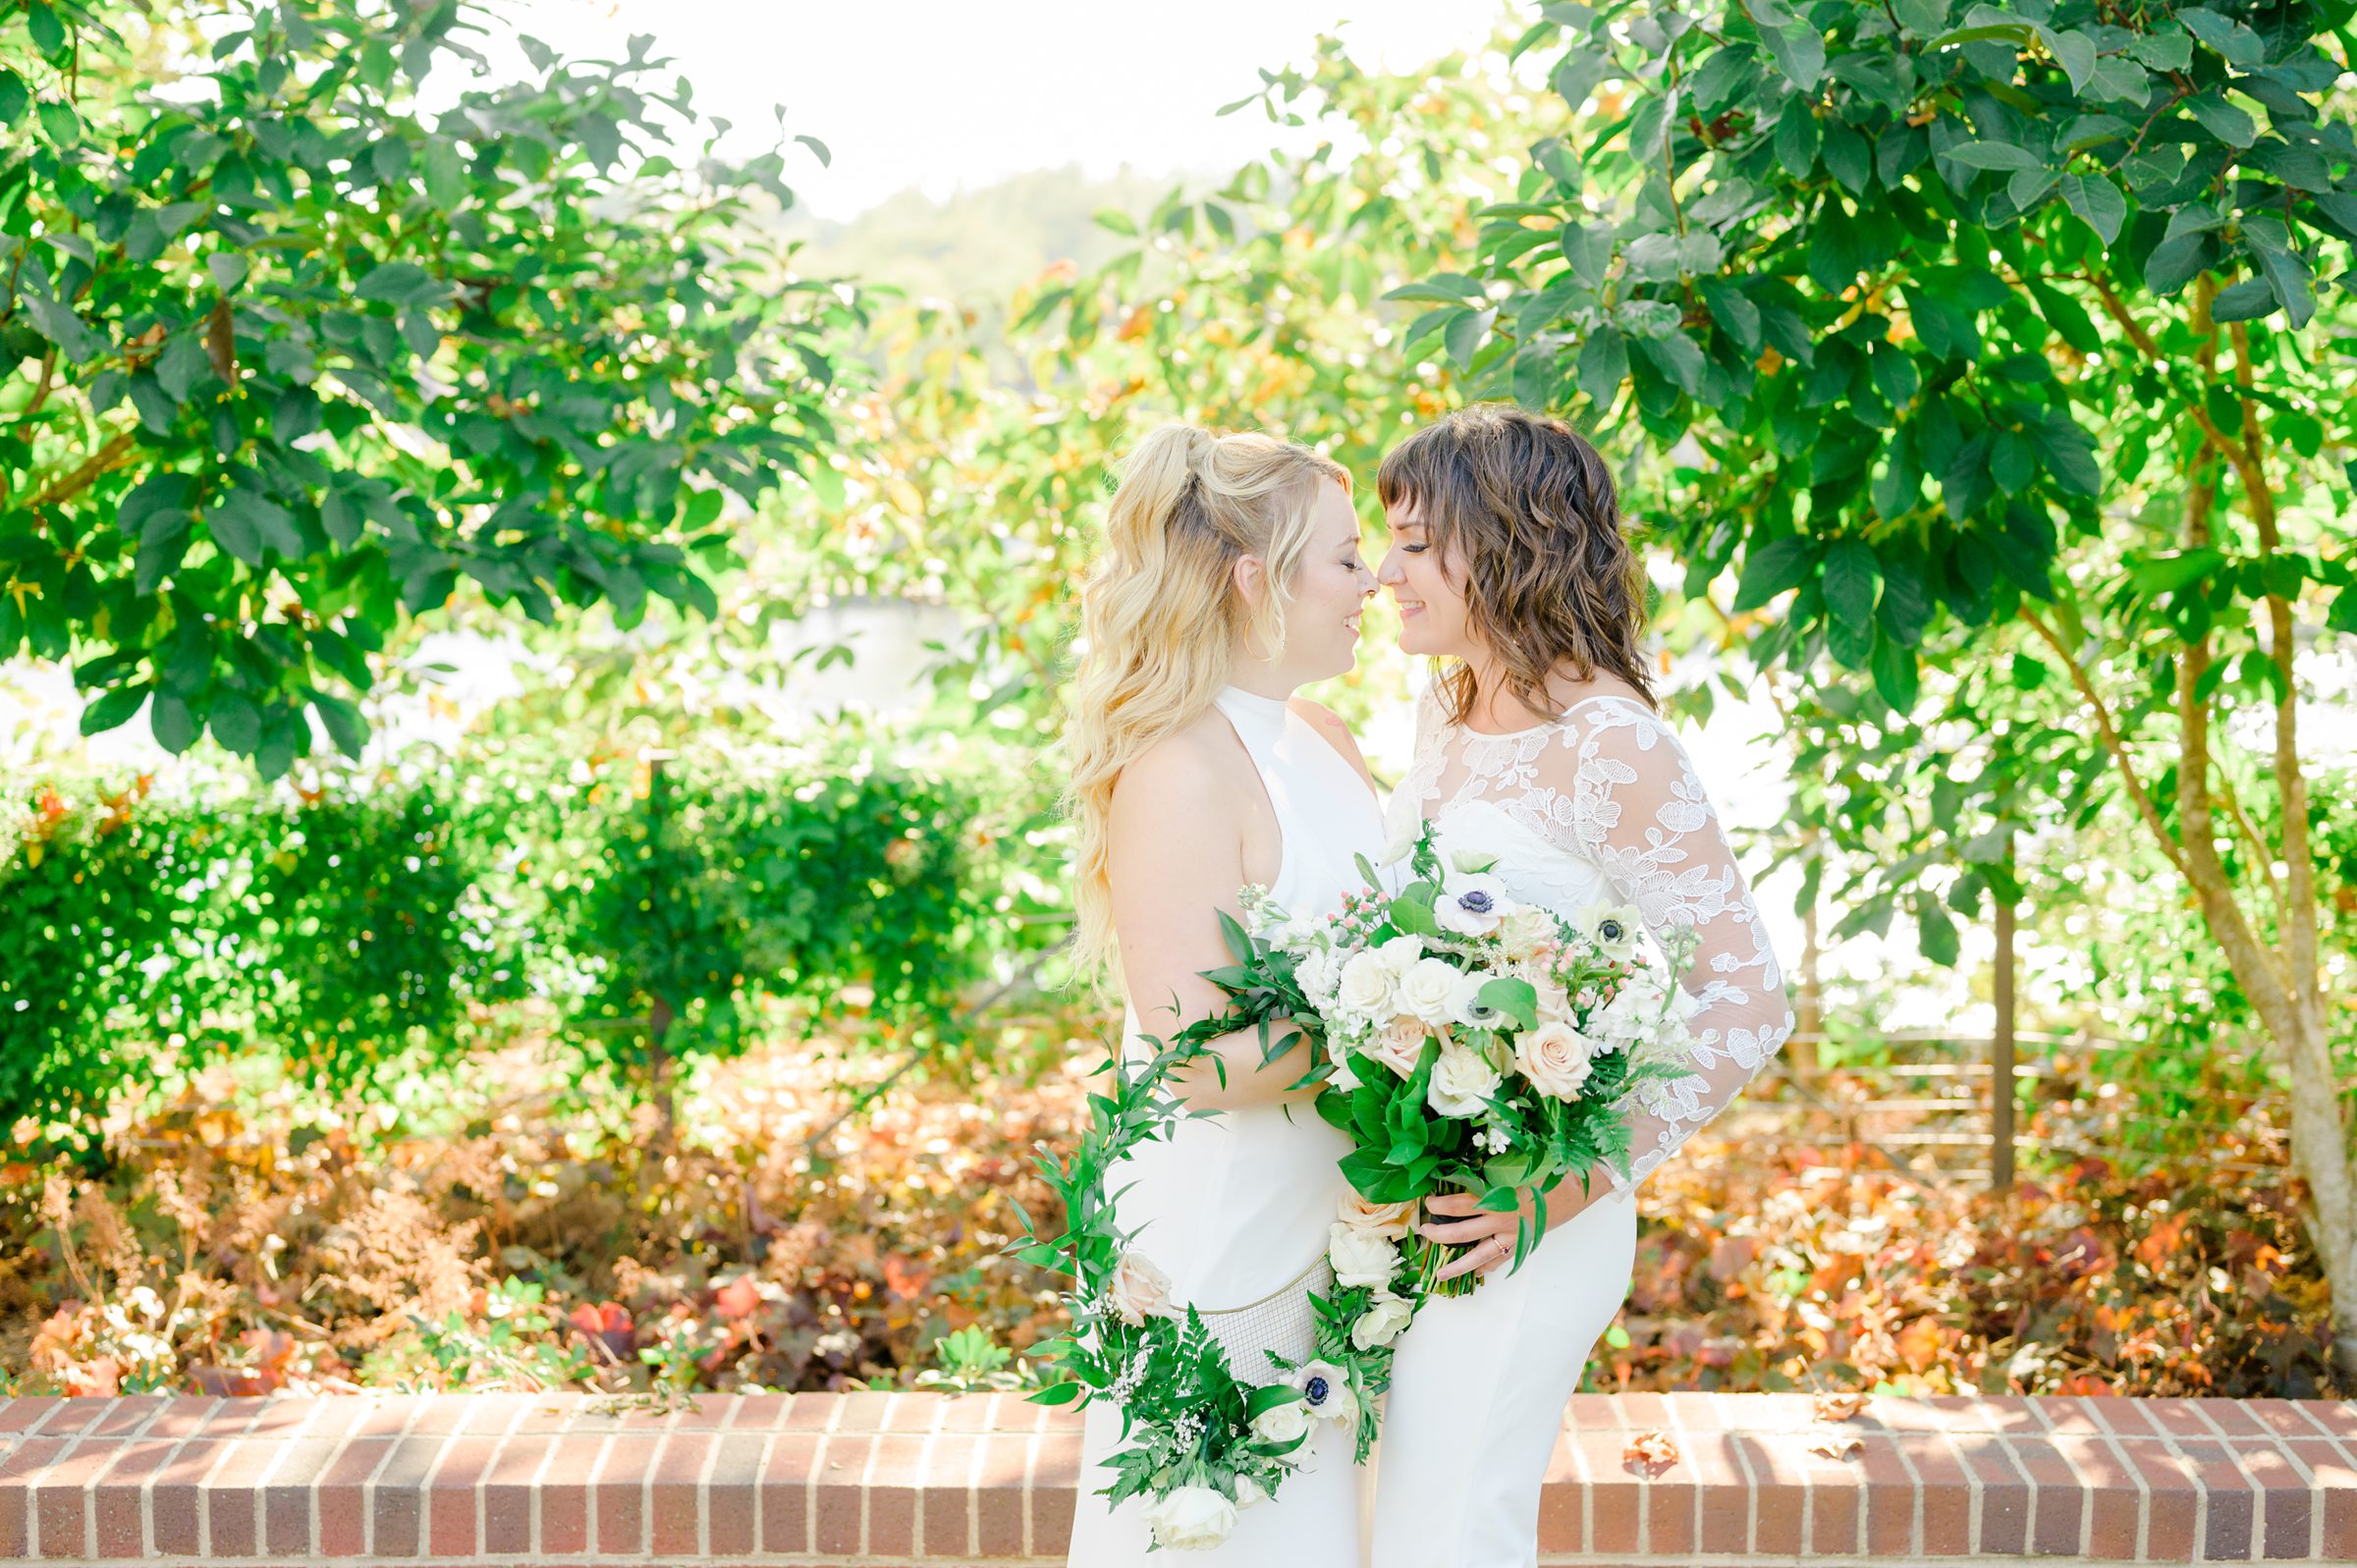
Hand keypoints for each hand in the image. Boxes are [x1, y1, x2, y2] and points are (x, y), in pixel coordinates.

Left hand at [1418, 1168, 1607, 1282]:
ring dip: (1457, 1265)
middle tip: (1423, 1232)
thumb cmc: (1546, 1168)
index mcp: (1495, 1196)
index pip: (1457, 1204)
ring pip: (1478, 1255)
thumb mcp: (1514, 1164)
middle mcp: (1500, 1218)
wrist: (1578, 1185)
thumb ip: (1489, 1171)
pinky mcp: (1523, 1243)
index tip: (1427, 1203)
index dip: (1438, 1206)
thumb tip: (1465, 1170)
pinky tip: (1477, 1271)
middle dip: (1437, 1235)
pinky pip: (1501, 1260)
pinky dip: (1488, 1267)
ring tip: (1440, 1273)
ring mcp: (1512, 1235)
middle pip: (1460, 1232)